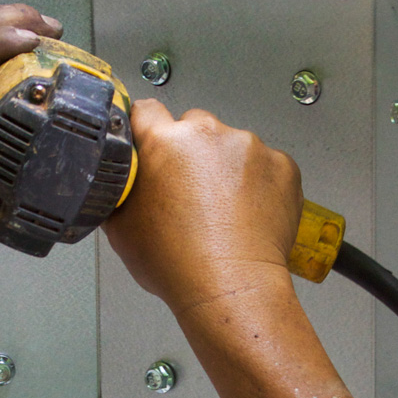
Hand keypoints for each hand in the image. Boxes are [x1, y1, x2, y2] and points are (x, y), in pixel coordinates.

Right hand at [105, 98, 303, 319]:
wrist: (231, 287)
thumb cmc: (178, 264)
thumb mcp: (121, 229)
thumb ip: (118, 191)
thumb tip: (116, 181)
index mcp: (163, 141)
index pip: (146, 111)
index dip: (145, 129)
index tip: (150, 143)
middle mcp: (207, 134)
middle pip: (193, 126)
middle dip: (189, 152)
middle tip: (188, 192)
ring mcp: (249, 147)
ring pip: (231, 146)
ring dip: (225, 168)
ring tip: (221, 210)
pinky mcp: (281, 165)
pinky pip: (264, 165)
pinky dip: (257, 183)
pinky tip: (246, 213)